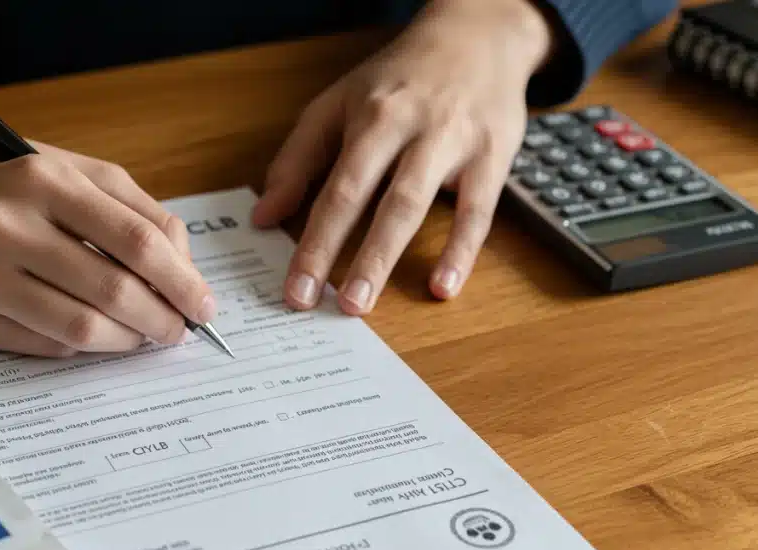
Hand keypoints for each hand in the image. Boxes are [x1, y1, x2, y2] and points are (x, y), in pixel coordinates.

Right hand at [0, 89, 214, 356]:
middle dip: (161, 319)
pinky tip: (94, 337)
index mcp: (44, 180)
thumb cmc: (4, 179)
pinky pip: (38, 346)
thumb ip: (134, 208)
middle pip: (112, 291)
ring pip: (77, 329)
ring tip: (143, 337)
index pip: (136, 241)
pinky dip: (79, 349)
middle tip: (179, 330)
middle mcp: (6, 226)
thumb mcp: (70, 170)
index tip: (203, 305)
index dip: (181, 281)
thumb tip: (183, 268)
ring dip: (125, 342)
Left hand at [251, 0, 554, 312]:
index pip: (336, 189)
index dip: (314, 242)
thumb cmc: (398, 79)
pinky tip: (443, 287)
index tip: (295, 288)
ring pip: (417, 204)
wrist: (477, 36)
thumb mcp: (338, 104)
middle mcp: (411, 128)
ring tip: (364, 302)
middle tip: (328, 306)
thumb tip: (263, 216)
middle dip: (350, 257)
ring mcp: (454, 141)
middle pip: (376, 199)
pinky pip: (479, 212)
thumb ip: (298, 159)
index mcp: (370, 117)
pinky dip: (462, 252)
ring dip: (389, 258)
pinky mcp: (493, 155)